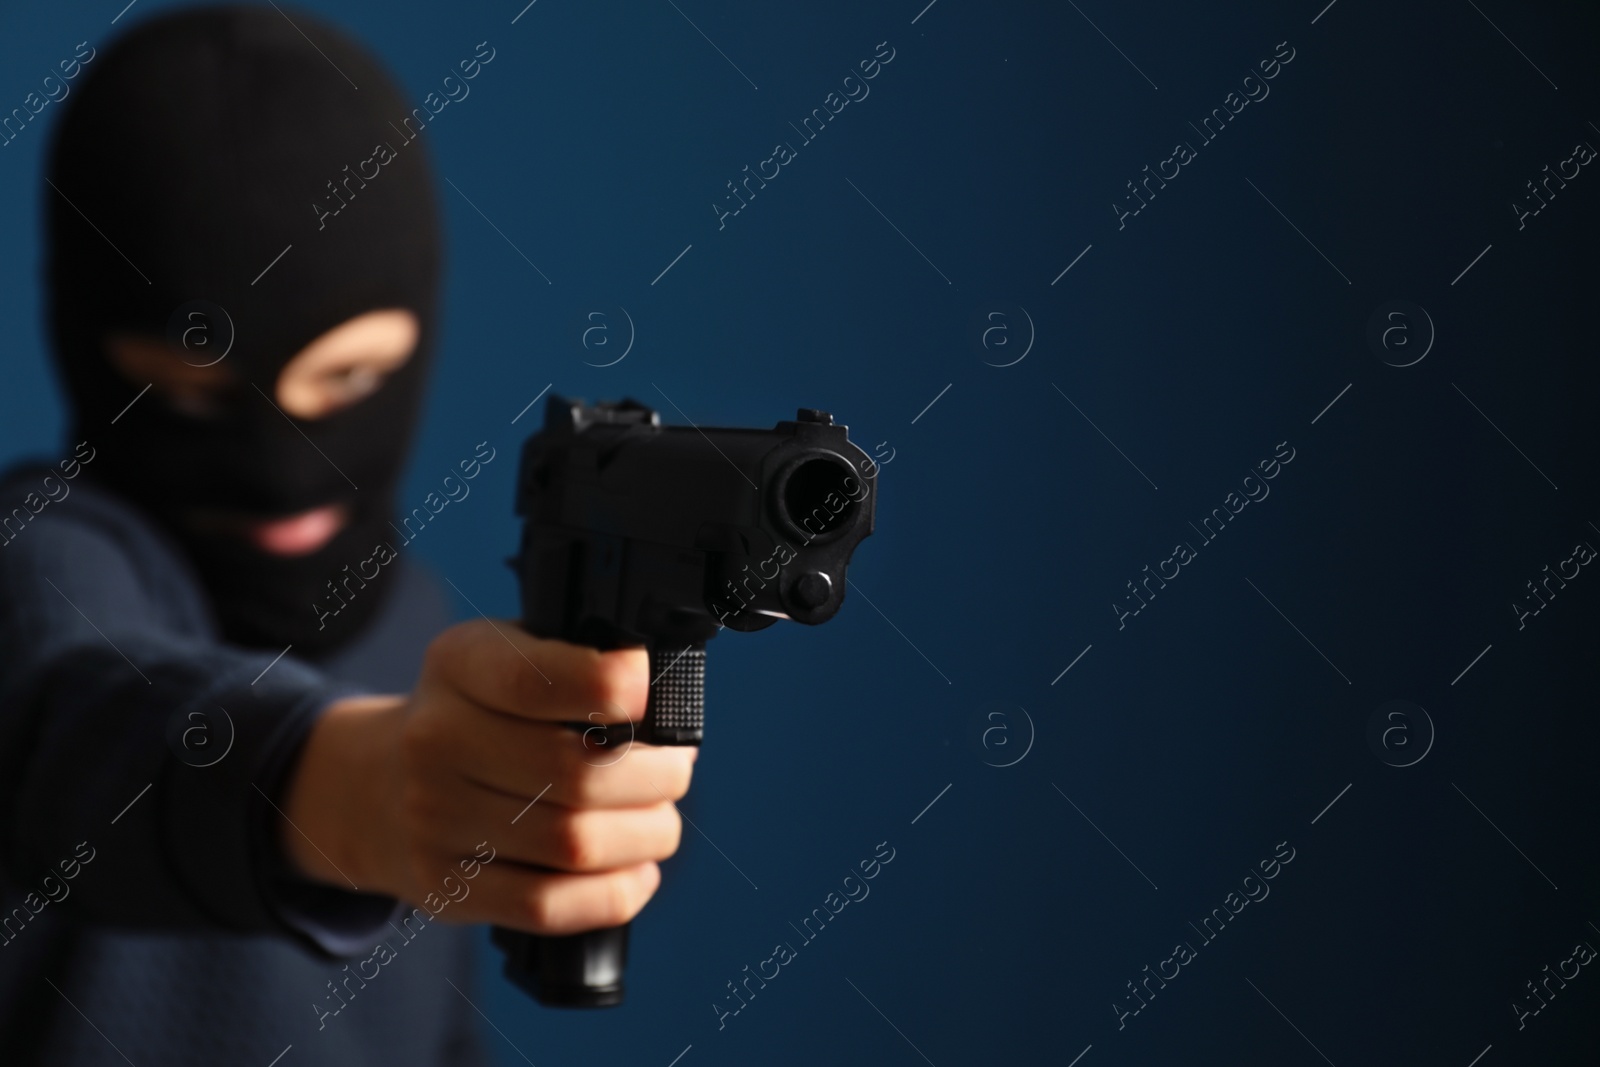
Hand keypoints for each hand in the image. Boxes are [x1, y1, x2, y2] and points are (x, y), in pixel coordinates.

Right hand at [277, 619, 695, 934]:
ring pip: (572, 844)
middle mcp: (436, 740)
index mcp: (460, 665)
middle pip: (576, 773)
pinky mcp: (445, 887)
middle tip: (675, 772)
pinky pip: (546, 906)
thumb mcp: (505, 656)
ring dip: (646, 836)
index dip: (612, 689)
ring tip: (660, 823)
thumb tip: (666, 698)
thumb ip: (573, 662)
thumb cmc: (477, 713)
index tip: (649, 698)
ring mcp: (434, 820)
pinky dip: (612, 895)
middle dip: (656, 777)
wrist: (373, 784)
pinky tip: (636, 874)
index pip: (538, 680)